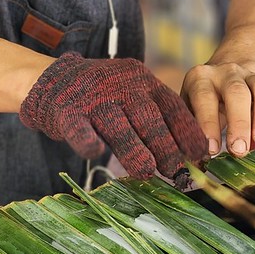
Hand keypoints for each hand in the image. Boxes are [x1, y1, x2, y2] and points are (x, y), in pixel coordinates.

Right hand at [20, 52, 207, 180]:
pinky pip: (79, 129)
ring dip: (134, 150)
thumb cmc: (104, 97)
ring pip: (118, 126)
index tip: (200, 156)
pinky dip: (88, 141)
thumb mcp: (134, 96)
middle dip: (166, 147)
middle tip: (177, 173)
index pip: (172, 107)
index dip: (187, 132)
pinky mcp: (67, 111)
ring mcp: (94, 98)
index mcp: (144, 81)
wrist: (54, 80)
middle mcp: (122, 86)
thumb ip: (157, 119)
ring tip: (147, 172)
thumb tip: (189, 157)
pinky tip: (96, 153)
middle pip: (149, 118)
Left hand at [180, 60, 254, 157]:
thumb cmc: (202, 104)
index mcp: (200, 79)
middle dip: (240, 122)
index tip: (213, 149)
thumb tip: (196, 161)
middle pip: (237, 91)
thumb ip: (192, 130)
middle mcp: (226, 72)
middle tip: (240, 150)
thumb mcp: (190, 111)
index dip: (208, 123)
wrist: (223, 77)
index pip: (204, 97)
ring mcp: (251, 75)